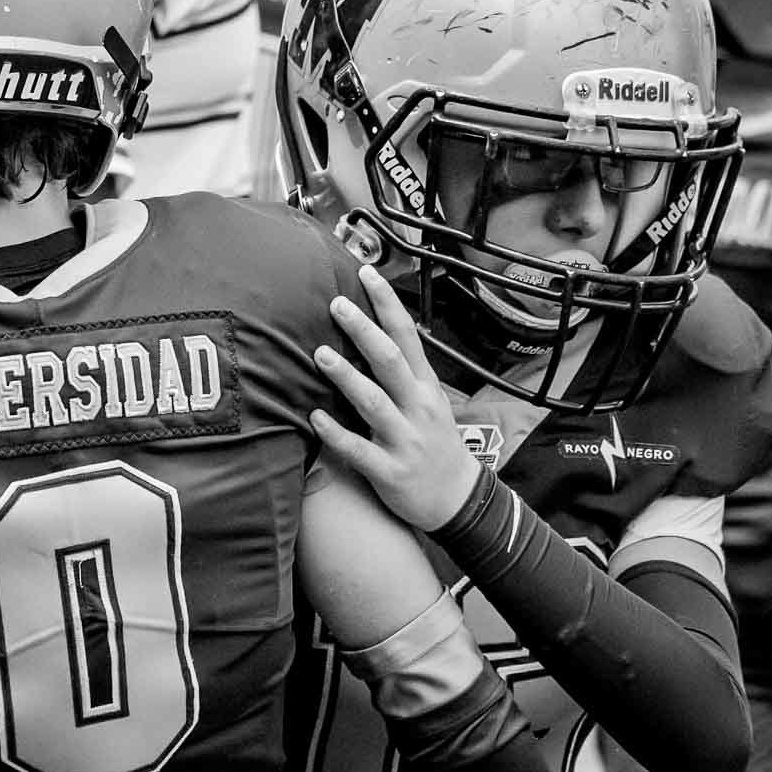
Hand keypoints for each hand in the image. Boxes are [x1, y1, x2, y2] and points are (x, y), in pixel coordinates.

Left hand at [309, 265, 482, 532]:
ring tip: (320, 354)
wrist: (457, 498)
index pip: (407, 335)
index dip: (387, 303)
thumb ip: (402, 369)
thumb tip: (370, 330)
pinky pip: (359, 450)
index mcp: (425, 386)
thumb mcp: (428, 399)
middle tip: (337, 304)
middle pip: (390, 361)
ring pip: (374, 403)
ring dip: (347, 377)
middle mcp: (417, 407)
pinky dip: (337, 433)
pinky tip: (314, 417)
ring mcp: (405, 439)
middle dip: (364, 331)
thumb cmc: (435, 442)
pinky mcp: (390, 471)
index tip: (367, 273)